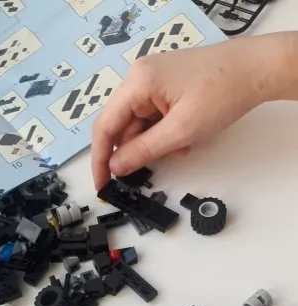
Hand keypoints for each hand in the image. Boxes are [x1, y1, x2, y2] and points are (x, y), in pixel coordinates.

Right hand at [92, 35, 280, 188]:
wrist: (255, 70)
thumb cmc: (222, 92)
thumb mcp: (180, 131)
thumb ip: (143, 152)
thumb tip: (116, 167)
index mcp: (137, 83)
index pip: (105, 127)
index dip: (100, 160)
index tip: (102, 185)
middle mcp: (139, 77)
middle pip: (121, 126)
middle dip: (136, 151)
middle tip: (150, 169)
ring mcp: (152, 80)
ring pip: (138, 125)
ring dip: (154, 144)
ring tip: (180, 148)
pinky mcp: (165, 85)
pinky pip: (152, 117)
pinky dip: (163, 133)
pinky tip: (183, 138)